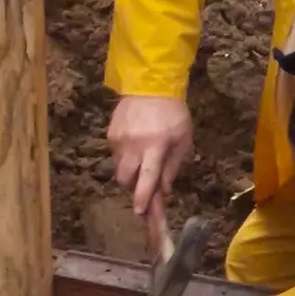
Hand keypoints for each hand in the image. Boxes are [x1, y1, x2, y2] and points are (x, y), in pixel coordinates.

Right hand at [107, 93, 193, 248]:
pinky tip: (135, 146)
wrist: (151, 84)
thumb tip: (164, 190)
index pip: (147, 178)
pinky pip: (115, 155)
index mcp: (155, 147)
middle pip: (126, 179)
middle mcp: (133, 145)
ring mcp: (119, 139)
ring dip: (129, 173)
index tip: (139, 211)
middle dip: (133, 187)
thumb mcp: (183, 139)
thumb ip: (173, 166)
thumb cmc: (173, 114)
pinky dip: (124, 158)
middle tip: (144, 182)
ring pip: (119, 169)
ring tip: (142, 160)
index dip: (142, 197)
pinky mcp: (110, 134)